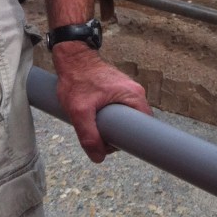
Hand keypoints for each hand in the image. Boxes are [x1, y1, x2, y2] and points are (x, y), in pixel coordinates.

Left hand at [52, 47, 151, 162]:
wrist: (73, 59)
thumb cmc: (78, 80)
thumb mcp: (79, 111)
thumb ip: (88, 135)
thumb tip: (98, 157)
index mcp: (133, 95)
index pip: (144, 124)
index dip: (132, 139)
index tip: (115, 144)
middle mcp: (134, 92)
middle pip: (134, 122)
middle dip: (118, 134)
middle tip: (100, 136)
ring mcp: (127, 90)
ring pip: (126, 116)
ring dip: (112, 126)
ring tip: (95, 125)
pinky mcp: (118, 89)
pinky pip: (120, 109)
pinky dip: (110, 117)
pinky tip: (95, 117)